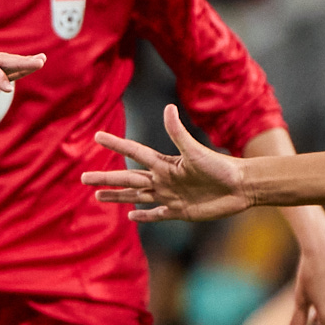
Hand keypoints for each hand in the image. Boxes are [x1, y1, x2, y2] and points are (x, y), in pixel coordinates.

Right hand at [85, 103, 251, 222]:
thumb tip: (167, 108)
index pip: (134, 152)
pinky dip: (144, 216)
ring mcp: (170, 196)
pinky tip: (131, 216)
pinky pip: (156, 214)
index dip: (116, 144)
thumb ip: (179, 133)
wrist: (242, 186)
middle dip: (105, 179)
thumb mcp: (197, 151)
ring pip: (136, 196)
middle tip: (83, 178)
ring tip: (97, 197)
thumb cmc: (221, 166)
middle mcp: (163, 179)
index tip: (97, 137)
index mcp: (165, 163)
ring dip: (117, 197)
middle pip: (127, 179)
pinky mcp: (180, 211)